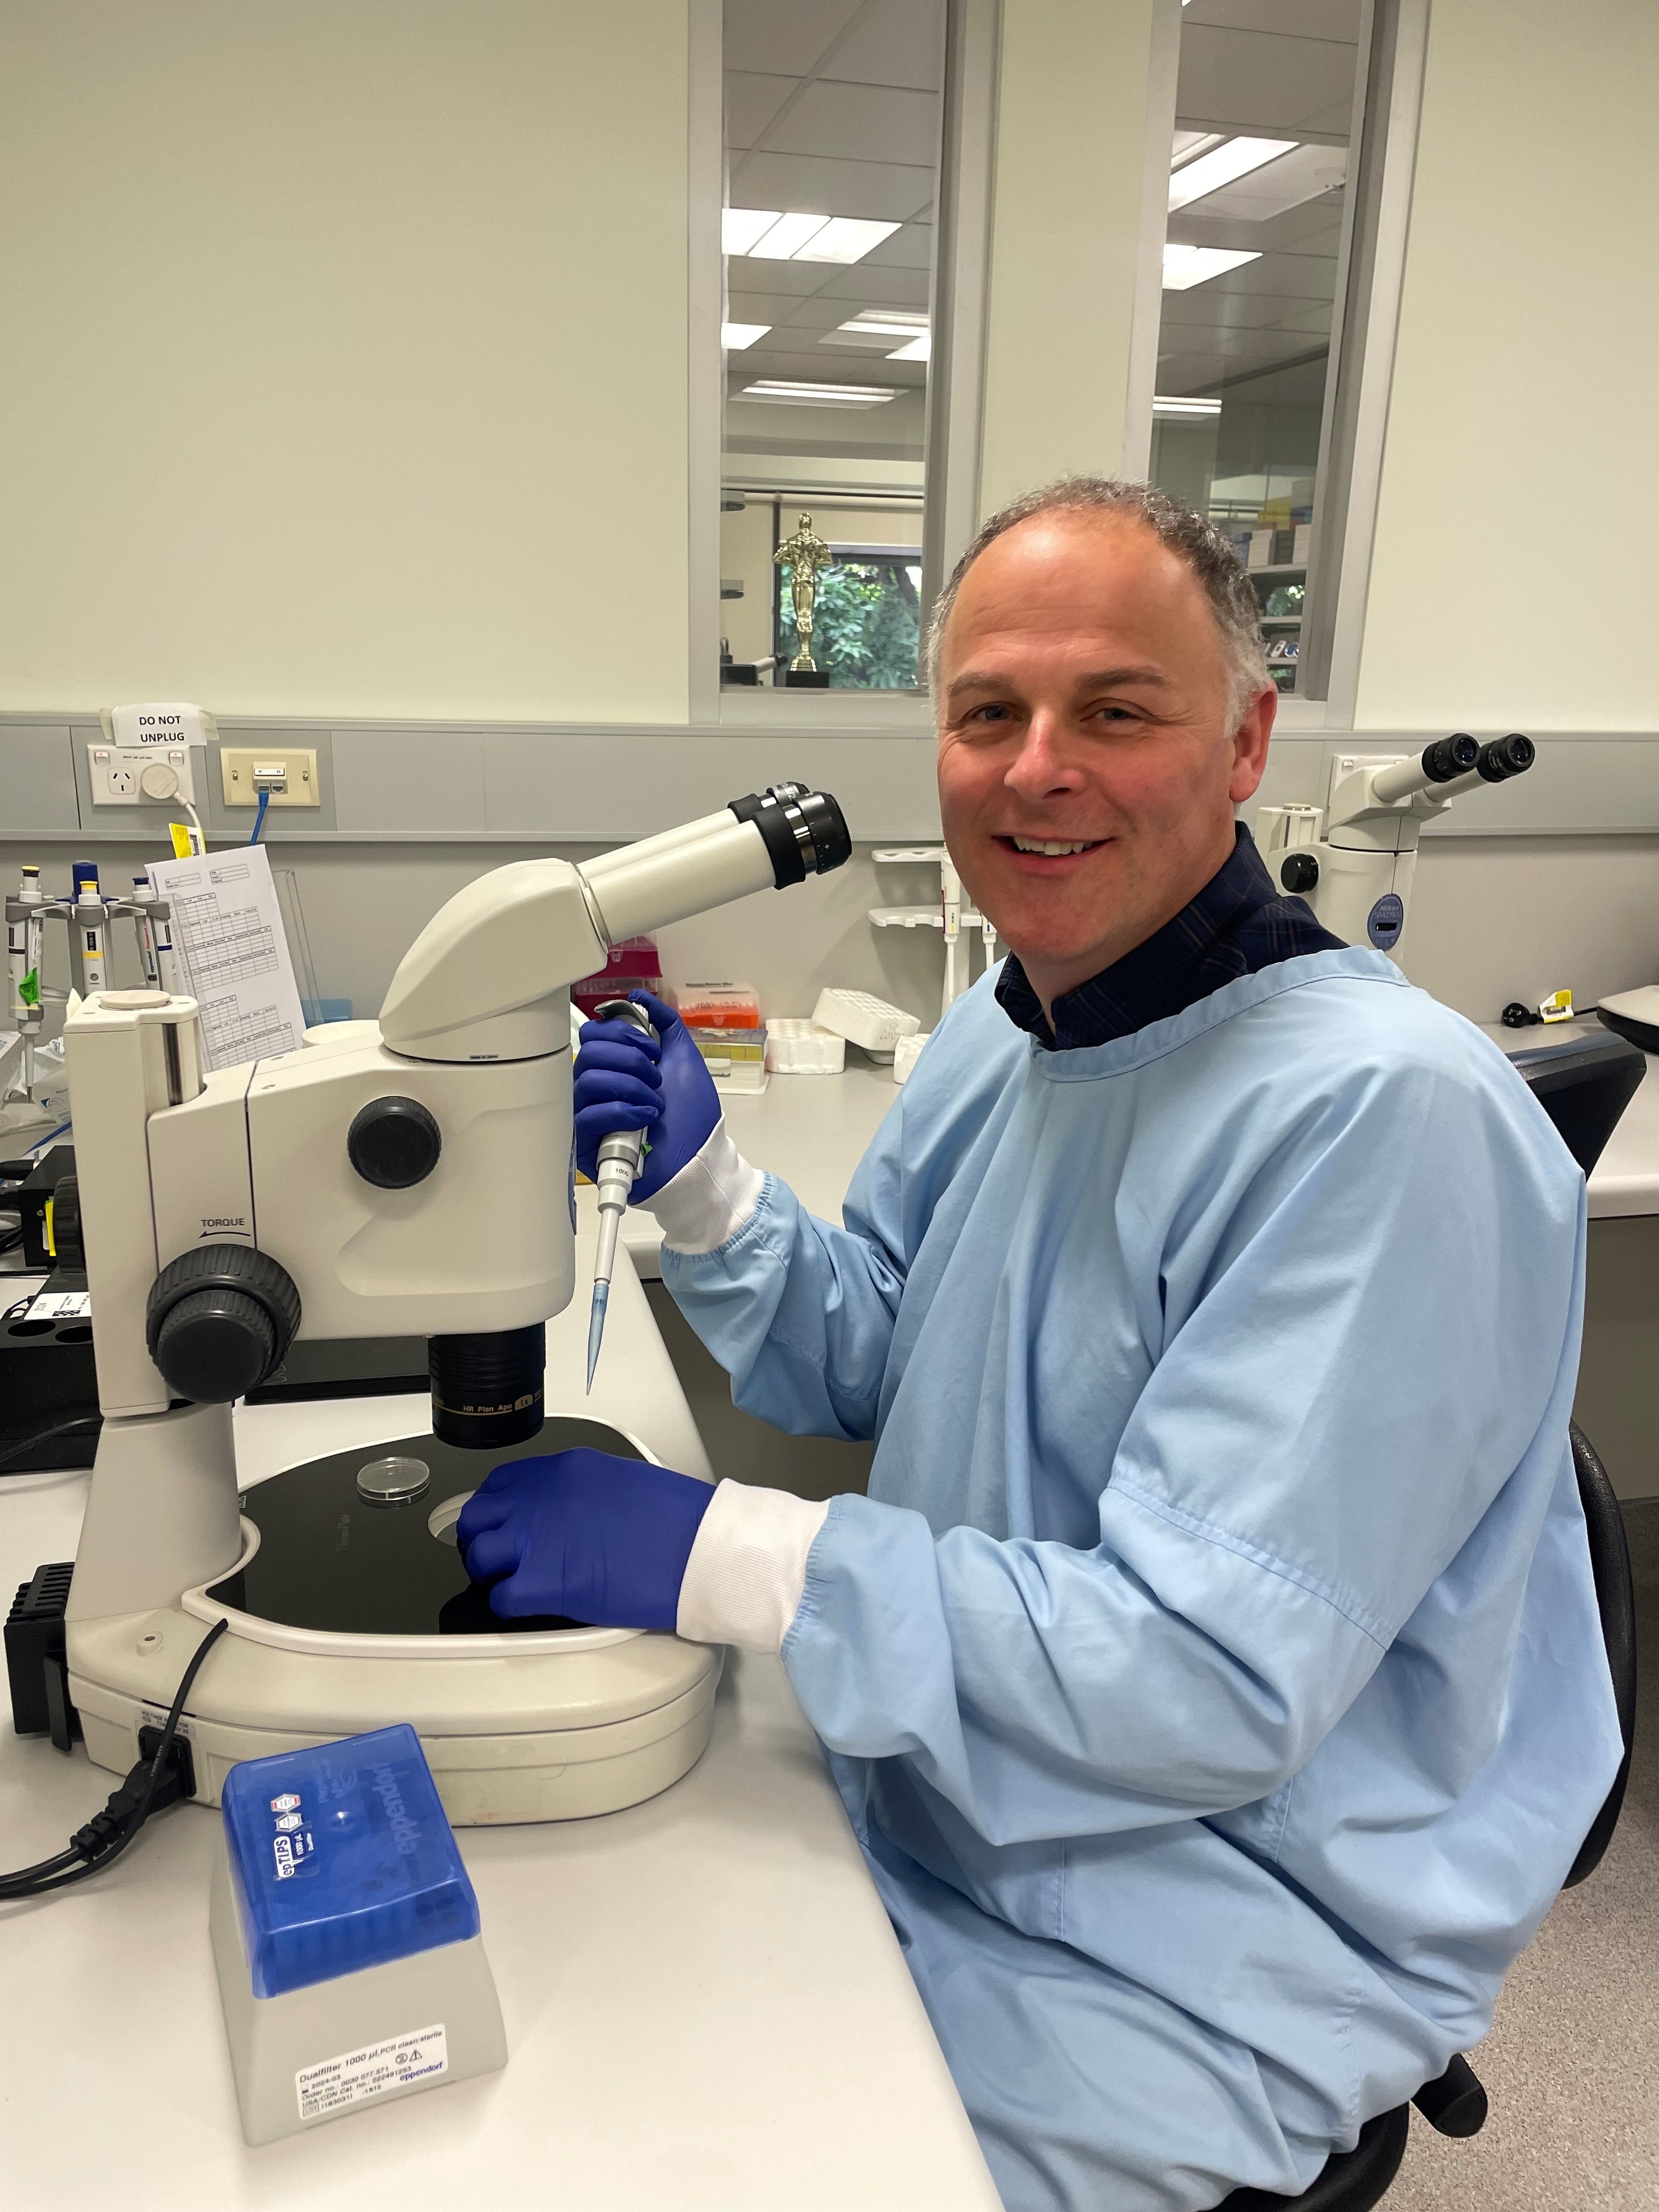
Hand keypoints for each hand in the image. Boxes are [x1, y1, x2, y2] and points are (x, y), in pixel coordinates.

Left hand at [456, 1446, 713, 1628]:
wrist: (700, 1550)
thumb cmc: (679, 1519)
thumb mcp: (622, 1481)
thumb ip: (582, 1492)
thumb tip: (567, 1511)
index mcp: (564, 1470)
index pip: (502, 1483)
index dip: (498, 1508)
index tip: (504, 1523)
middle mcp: (541, 1498)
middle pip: (479, 1516)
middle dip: (483, 1538)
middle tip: (499, 1558)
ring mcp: (537, 1540)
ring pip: (480, 1556)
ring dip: (490, 1573)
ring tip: (512, 1583)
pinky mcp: (544, 1584)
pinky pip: (500, 1598)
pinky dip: (507, 1605)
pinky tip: (530, 1606)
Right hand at [573, 989, 719, 1201]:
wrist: (701, 1160)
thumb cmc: (693, 1116)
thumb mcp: (684, 1059)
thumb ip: (665, 1023)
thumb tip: (639, 996)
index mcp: (614, 1067)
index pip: (593, 1035)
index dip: (621, 1034)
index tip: (652, 1049)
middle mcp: (597, 1088)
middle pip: (587, 1053)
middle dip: (629, 1060)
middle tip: (656, 1077)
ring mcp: (590, 1115)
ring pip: (587, 1080)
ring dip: (630, 1086)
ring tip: (655, 1103)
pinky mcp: (587, 1144)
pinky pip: (588, 1115)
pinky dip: (622, 1111)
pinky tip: (646, 1118)